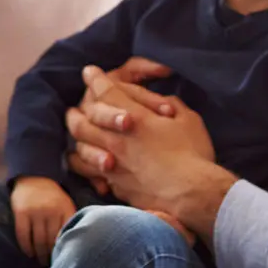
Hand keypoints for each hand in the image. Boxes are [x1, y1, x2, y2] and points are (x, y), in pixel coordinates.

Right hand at [10, 176, 75, 263]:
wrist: (35, 177)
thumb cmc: (53, 197)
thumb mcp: (66, 205)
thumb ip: (69, 221)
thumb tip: (73, 244)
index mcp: (65, 209)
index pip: (66, 235)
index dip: (65, 249)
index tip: (64, 259)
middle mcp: (51, 211)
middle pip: (51, 240)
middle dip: (51, 255)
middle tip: (51, 264)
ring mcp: (35, 211)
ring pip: (37, 240)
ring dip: (39, 254)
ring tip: (41, 261)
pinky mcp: (21, 212)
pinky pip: (23, 235)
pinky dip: (26, 247)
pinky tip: (29, 253)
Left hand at [65, 67, 233, 242]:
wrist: (191, 194)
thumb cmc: (193, 154)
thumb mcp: (188, 120)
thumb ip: (170, 105)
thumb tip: (161, 104)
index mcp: (134, 117)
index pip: (107, 92)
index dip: (96, 79)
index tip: (89, 73)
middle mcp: (116, 139)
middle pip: (82, 120)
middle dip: (77, 111)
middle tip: (74, 108)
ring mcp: (112, 164)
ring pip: (79, 148)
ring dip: (76, 138)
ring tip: (76, 135)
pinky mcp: (114, 185)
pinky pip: (89, 172)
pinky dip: (86, 165)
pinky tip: (89, 164)